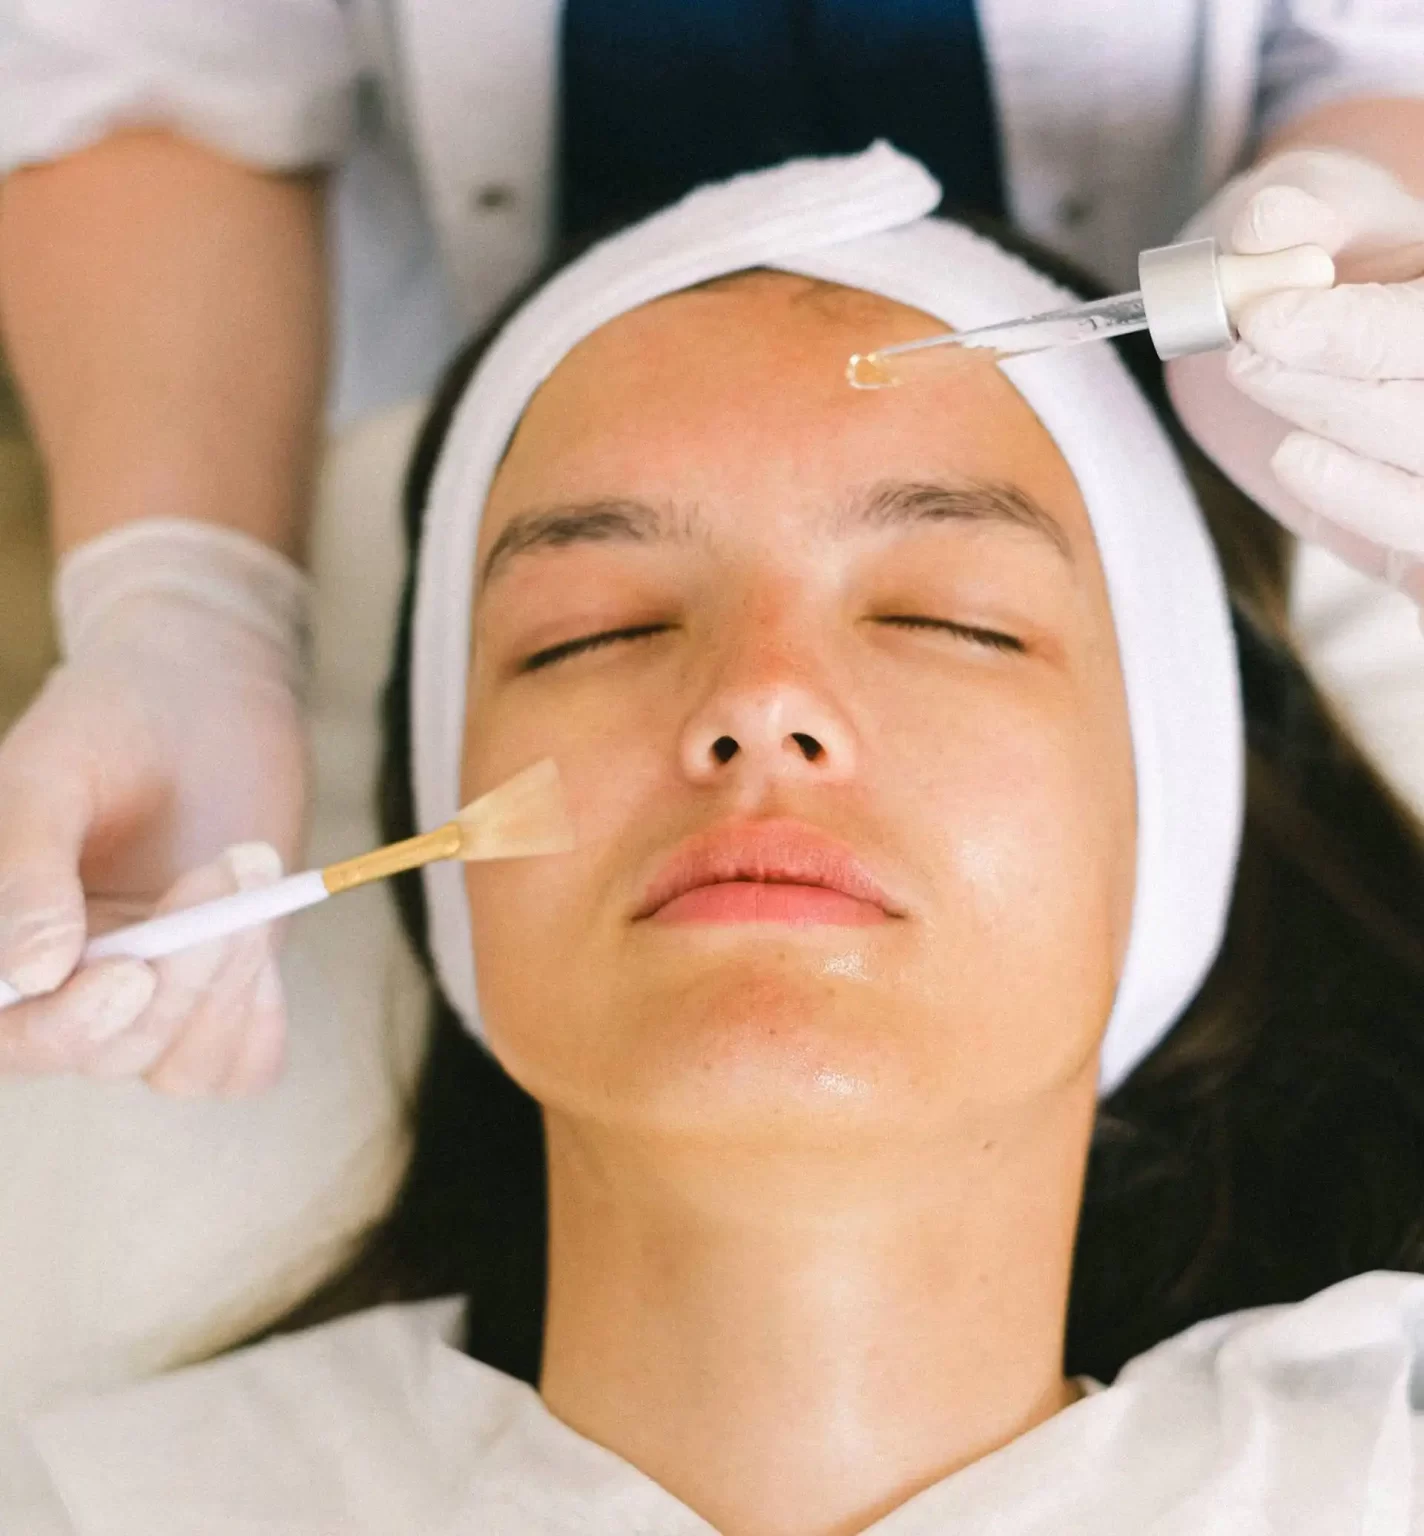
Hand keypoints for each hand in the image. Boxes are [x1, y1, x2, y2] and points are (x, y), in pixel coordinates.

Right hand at [0, 520, 309, 1093]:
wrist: (207, 691)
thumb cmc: (112, 719)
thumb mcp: (51, 774)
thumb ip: (26, 869)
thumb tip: (32, 973)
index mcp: (3, 941)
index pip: (8, 1034)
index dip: (61, 1028)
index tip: (130, 975)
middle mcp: (65, 986)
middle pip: (99, 1051)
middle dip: (173, 980)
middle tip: (220, 873)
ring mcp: (148, 993)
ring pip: (175, 1063)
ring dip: (226, 981)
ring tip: (251, 864)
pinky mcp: (221, 989)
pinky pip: (238, 1067)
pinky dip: (257, 1020)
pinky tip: (262, 937)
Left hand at [1167, 149, 1423, 605]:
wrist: (1331, 325)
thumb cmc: (1339, 262)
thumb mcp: (1318, 219)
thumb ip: (1292, 220)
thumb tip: (1269, 227)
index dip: (1352, 331)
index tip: (1263, 322)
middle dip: (1334, 394)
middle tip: (1247, 361)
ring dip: (1350, 474)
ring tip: (1285, 433)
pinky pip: (1419, 557)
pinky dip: (1365, 518)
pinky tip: (1303, 467)